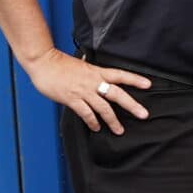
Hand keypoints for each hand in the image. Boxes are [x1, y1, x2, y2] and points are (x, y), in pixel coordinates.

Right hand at [30, 50, 148, 134]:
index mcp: (97, 71)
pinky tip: (96, 128)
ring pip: (103, 108)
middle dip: (132, 105)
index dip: (135, 79)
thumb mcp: (80, 63)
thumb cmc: (59, 62)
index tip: (148, 84)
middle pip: (117, 94)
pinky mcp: (72, 99)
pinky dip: (92, 122)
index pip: (120, 75)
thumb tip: (90, 63)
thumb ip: (89, 69)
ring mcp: (83, 91)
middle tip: (144, 114)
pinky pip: (86, 113)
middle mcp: (93, 81)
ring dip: (113, 120)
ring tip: (119, 130)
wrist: (43, 62)